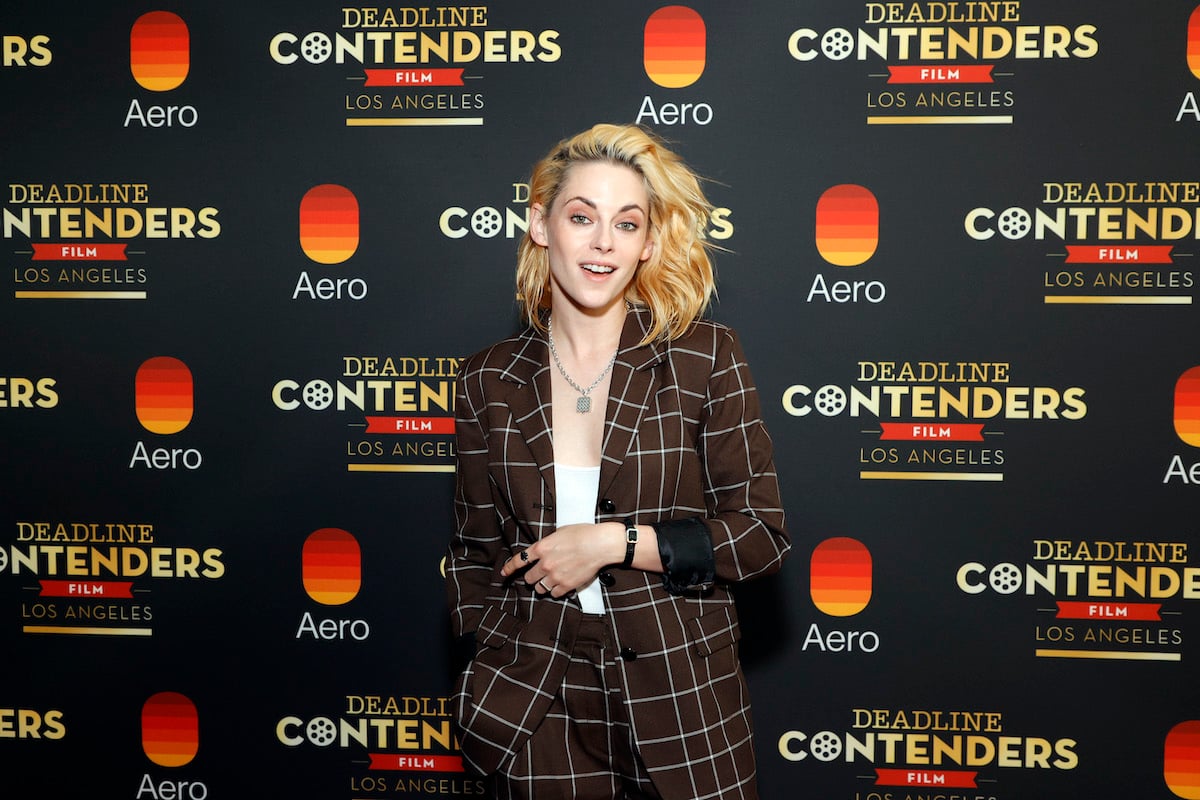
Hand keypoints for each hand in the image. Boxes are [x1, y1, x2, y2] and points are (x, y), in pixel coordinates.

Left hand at [499, 522, 622, 597]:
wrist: (600, 544)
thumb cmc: (583, 534)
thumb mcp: (559, 532)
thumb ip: (547, 543)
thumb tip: (542, 550)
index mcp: (541, 548)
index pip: (519, 560)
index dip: (509, 568)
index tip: (504, 573)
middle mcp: (545, 564)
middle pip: (529, 578)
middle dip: (532, 577)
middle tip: (539, 574)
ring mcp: (555, 576)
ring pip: (540, 588)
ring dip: (543, 585)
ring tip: (551, 579)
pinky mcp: (567, 585)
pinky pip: (554, 594)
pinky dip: (556, 590)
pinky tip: (562, 584)